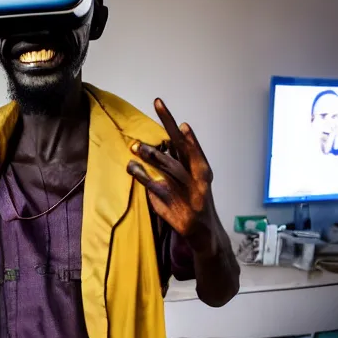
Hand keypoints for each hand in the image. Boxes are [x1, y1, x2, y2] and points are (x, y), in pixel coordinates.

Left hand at [127, 98, 216, 254]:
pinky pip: (156, 189)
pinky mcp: (175, 205)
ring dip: (152, 155)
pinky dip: (144, 178)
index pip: (185, 141)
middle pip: (179, 148)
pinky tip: (133, 168)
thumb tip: (156, 147)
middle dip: (166, 127)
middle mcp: (196, 177)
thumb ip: (176, 164)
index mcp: (200, 168)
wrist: (204, 233)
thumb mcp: (190, 181)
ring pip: (168, 168)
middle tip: (152, 111)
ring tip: (136, 146)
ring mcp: (187, 191)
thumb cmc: (194, 202)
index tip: (159, 104)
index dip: (171, 122)